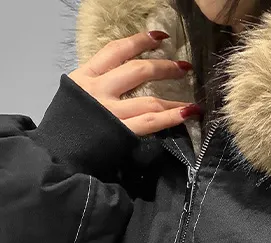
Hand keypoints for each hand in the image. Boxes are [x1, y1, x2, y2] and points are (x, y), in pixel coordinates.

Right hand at [68, 30, 203, 135]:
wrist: (55, 155)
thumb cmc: (66, 128)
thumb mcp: (75, 97)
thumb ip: (96, 87)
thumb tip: (121, 83)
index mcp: (85, 77)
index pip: (116, 51)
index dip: (139, 41)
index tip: (159, 37)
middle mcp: (99, 91)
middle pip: (138, 71)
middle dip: (165, 67)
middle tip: (184, 67)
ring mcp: (112, 113)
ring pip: (150, 100)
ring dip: (175, 100)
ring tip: (193, 102)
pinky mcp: (121, 132)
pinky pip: (152, 122)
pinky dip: (172, 117)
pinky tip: (188, 113)